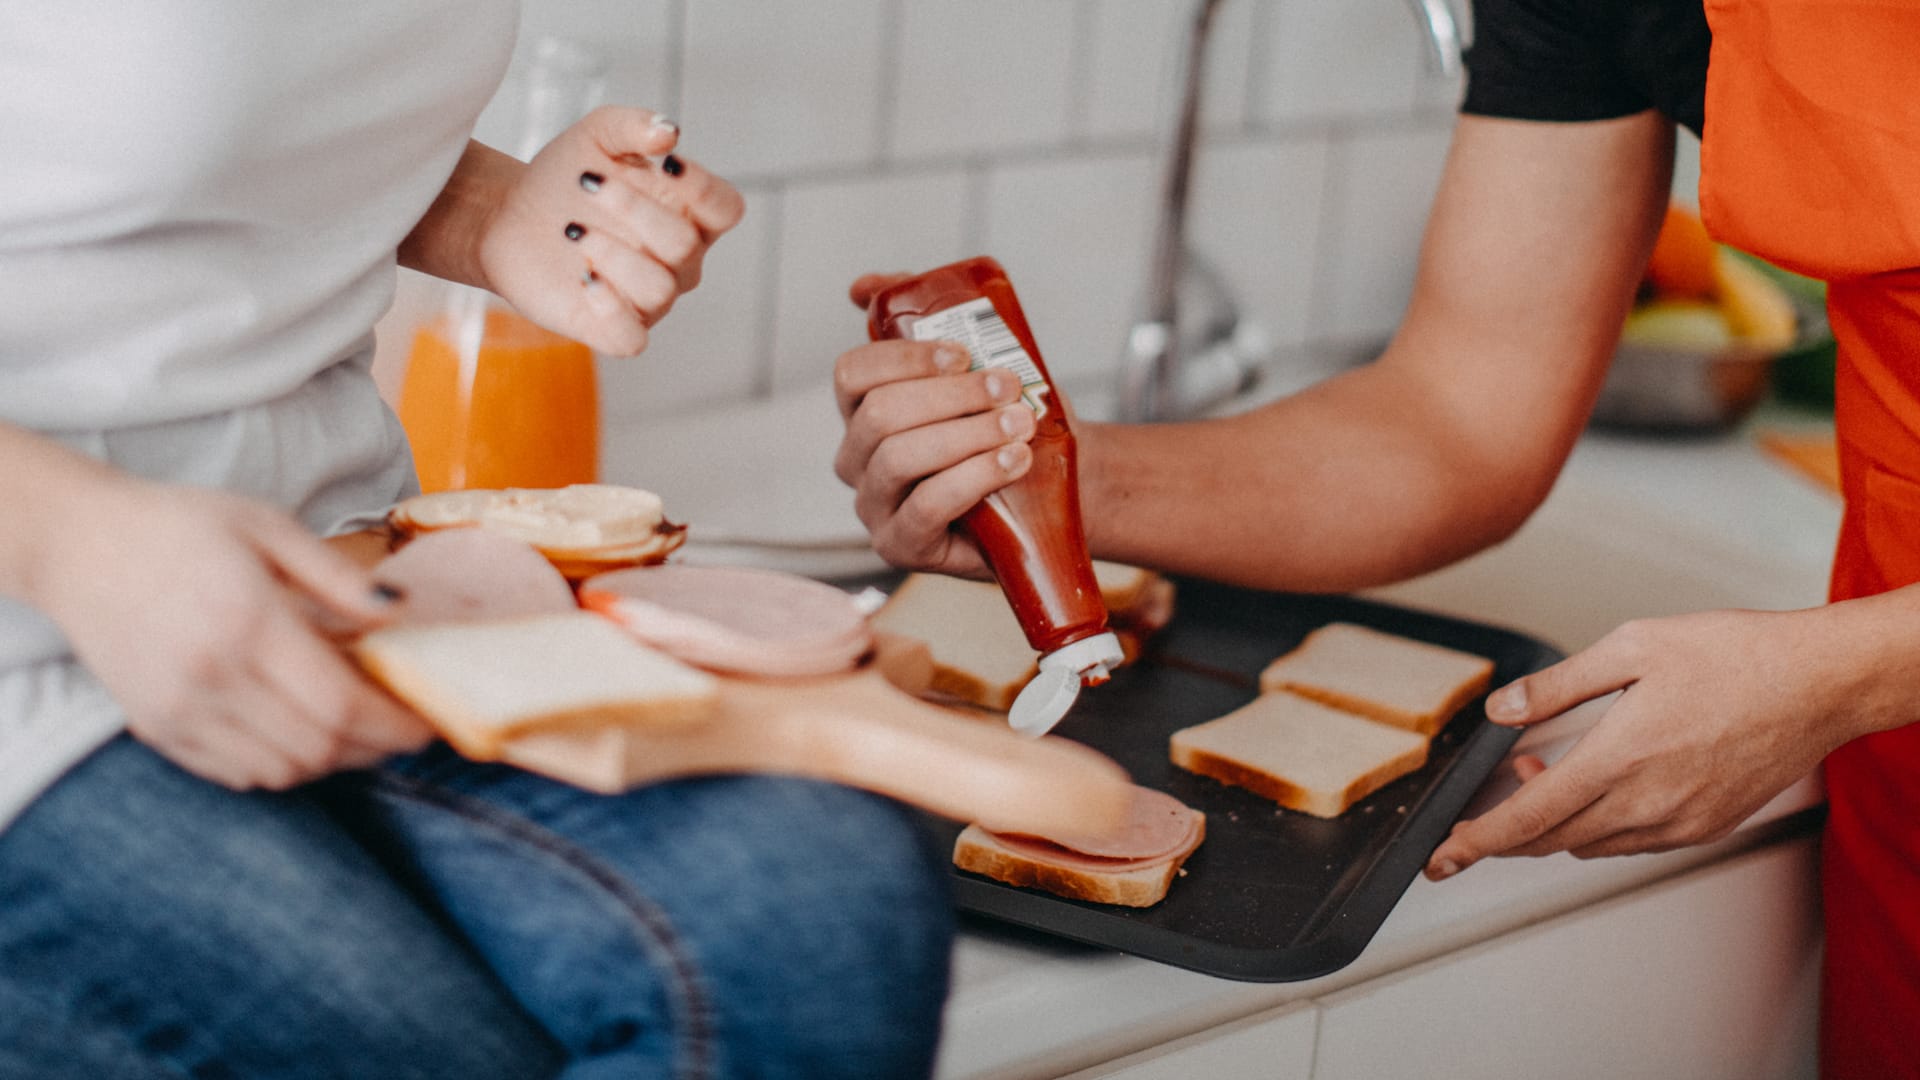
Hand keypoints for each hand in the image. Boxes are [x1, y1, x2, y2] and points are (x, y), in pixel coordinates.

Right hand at [33, 478, 434, 790]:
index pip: (339, 705)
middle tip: (400, 728)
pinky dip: (281, 766)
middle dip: (374, 748)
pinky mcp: (156, 727)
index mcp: (247, 623)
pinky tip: (299, 733)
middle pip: (318, 748)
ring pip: (281, 771)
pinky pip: (237, 774)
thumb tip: (399, 613)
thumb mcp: (267, 526)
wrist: (78, 543)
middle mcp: (212, 677)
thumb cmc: (179, 526)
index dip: (393, 724)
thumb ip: (336, 577)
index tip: (426, 723)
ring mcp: (179, 710)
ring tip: (354, 730)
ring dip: (331, 761)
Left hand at [477, 107, 745, 356]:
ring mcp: (649, 300)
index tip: (665, 163)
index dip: (703, 188)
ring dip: (611, 252)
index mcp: (687, 214)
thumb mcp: (595, 137)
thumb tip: (668, 133)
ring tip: (572, 230)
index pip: (725, 208)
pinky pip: (631, 338)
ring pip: (658, 288)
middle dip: (633, 209)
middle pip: (683, 244)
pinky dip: (610, 310)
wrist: (509, 217)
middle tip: (587, 184)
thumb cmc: (565, 180)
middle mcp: (678, 262)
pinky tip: (584, 279)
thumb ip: (632, 126)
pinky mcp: (614, 330)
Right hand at [832, 274, 1040, 576]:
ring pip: (900, 458)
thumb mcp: (972, 366)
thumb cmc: (1006, 424)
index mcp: (862, 411)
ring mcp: (875, 507)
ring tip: (1019, 425)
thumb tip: (862, 286)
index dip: (904, 358)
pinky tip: (1012, 461)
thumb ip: (922, 320)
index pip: (852, 373)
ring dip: (968, 434)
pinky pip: (926, 506)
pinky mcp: (902, 546)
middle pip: (880, 415)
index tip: (965, 354)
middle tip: (1008, 388)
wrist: (1051, 487)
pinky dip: (974, 476)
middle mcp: (857, 461)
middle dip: (951, 396)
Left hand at [1425, 607, 1884, 878]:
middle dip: (1506, 831)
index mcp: (1620, 758)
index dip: (1477, 842)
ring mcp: (1679, 822)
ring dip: (1554, 822)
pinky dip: (1596, 826)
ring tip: (1544, 774)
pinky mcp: (1703, 827)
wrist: (1818, 682)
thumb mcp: (1630, 647)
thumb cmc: (1735, 657)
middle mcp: (1648, 803)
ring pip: (1589, 845)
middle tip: (1487, 802)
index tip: (1443, 855)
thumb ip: (1556, 686)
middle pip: (1551, 841)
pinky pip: (1629, 843)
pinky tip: (1596, 786)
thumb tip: (1501, 709)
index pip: (1527, 820)